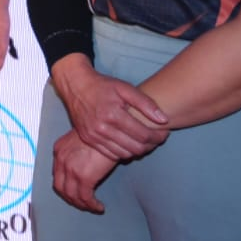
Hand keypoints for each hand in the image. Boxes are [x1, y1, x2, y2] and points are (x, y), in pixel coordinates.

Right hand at [50, 56, 168, 160]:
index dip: (158, 136)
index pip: (143, 135)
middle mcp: (101, 128)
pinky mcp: (88, 139)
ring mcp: (93, 135)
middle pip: (136, 147)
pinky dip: (123, 153)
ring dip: (138, 151)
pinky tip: (129, 144)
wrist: (75, 85)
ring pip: (124, 154)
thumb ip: (145, 103)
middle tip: (157, 139)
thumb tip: (163, 119)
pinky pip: (111, 154)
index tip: (165, 132)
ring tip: (144, 142)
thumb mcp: (125, 88)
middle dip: (151, 145)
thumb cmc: (102, 85)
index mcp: (113, 114)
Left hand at [51, 129, 115, 213]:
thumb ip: (79, 152)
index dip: (65, 187)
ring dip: (82, 205)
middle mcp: (61, 160)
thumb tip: (85, 165)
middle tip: (82, 204)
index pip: (57, 174)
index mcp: (59, 150)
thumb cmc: (101, 132)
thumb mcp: (83, 139)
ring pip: (71, 196)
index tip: (75, 193)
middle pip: (60, 187)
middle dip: (71, 199)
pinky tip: (99, 207)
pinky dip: (91, 205)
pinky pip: (85, 198)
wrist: (109, 129)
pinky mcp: (84, 177)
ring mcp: (71, 169)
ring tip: (92, 208)